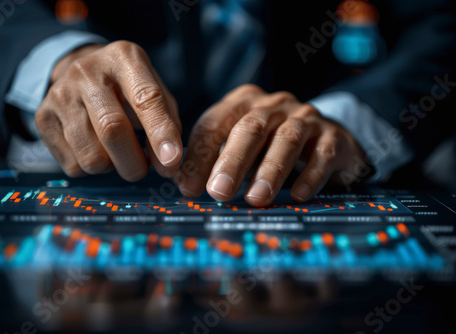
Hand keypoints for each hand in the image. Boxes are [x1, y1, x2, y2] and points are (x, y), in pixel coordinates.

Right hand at [35, 41, 181, 179]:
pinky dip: (92, 168)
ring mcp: (59, 94)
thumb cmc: (127, 88)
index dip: (161, 133)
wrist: (81, 75)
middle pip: (112, 130)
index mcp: (123, 58)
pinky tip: (94, 148)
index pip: (146, 98)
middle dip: (135, 163)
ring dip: (112, 167)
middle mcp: (86, 72)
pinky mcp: (43, 118)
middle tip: (143, 170)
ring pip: (92, 157)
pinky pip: (74, 165)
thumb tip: (168, 164)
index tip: (171, 162)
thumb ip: (167, 123)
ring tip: (116, 151)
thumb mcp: (153, 92)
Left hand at [175, 84, 365, 205]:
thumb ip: (216, 160)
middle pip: (250, 128)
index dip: (199, 156)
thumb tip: (187, 187)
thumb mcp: (243, 146)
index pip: (215, 123)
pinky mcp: (333, 136)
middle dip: (232, 161)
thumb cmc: (272, 146)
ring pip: (286, 140)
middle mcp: (274, 105)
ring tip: (255, 198)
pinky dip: (310, 175)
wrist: (328, 139)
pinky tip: (298, 196)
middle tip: (218, 192)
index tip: (189, 188)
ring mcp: (306, 118)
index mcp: (243, 103)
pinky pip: (323, 154)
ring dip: (270, 171)